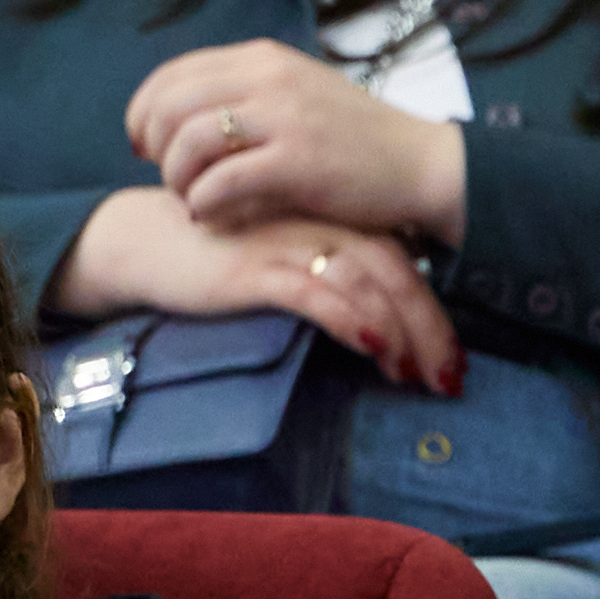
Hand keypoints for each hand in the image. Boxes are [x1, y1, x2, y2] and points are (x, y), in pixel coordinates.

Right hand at [52, 188, 462, 391]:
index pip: (401, 260)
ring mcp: (285, 243)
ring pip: (363, 284)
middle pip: (394, 272)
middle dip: (429, 329)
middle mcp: (316, 224)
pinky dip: (350, 320)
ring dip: (399, 332)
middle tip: (451, 378)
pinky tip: (374, 349)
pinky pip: (313, 292)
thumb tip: (387, 326)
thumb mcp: (289, 261)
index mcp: (330, 220)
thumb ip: (333, 278)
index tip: (454, 361)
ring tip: (419, 377)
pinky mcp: (253, 268)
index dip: (433, 311)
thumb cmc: (223, 256)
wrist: (145, 240)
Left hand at [129, 38, 465, 244]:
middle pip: (170, 105)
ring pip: (187, 141)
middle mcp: (268, 78)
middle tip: (164, 177)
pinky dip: (202, 203)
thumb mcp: (301, 94)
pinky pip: (220, 181)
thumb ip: (249, 95)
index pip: (174, 73)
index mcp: (264, 59)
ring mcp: (283, 118)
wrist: (423, 166)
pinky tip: (210, 217)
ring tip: (189, 199)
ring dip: (175, 178)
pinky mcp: (297, 163)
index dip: (144, 110)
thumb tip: (188, 114)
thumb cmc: (360, 141)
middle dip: (153, 146)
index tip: (143, 143)